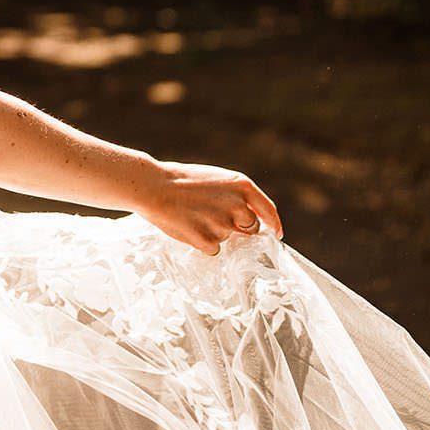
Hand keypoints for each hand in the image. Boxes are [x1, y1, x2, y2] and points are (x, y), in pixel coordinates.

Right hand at [131, 159, 283, 256]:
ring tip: (192, 217)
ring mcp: (224, 224)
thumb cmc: (181, 181)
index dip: (274, 224)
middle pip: (250, 228)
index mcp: (242, 186)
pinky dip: (201, 242)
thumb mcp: (216, 180)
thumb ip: (235, 197)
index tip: (276, 234)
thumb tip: (249, 220)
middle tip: (214, 219)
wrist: (153, 186)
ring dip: (214, 233)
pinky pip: (213, 248)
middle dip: (238, 228)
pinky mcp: (209, 239)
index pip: (268, 210)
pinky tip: (187, 227)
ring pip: (227, 238)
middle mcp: (238, 205)